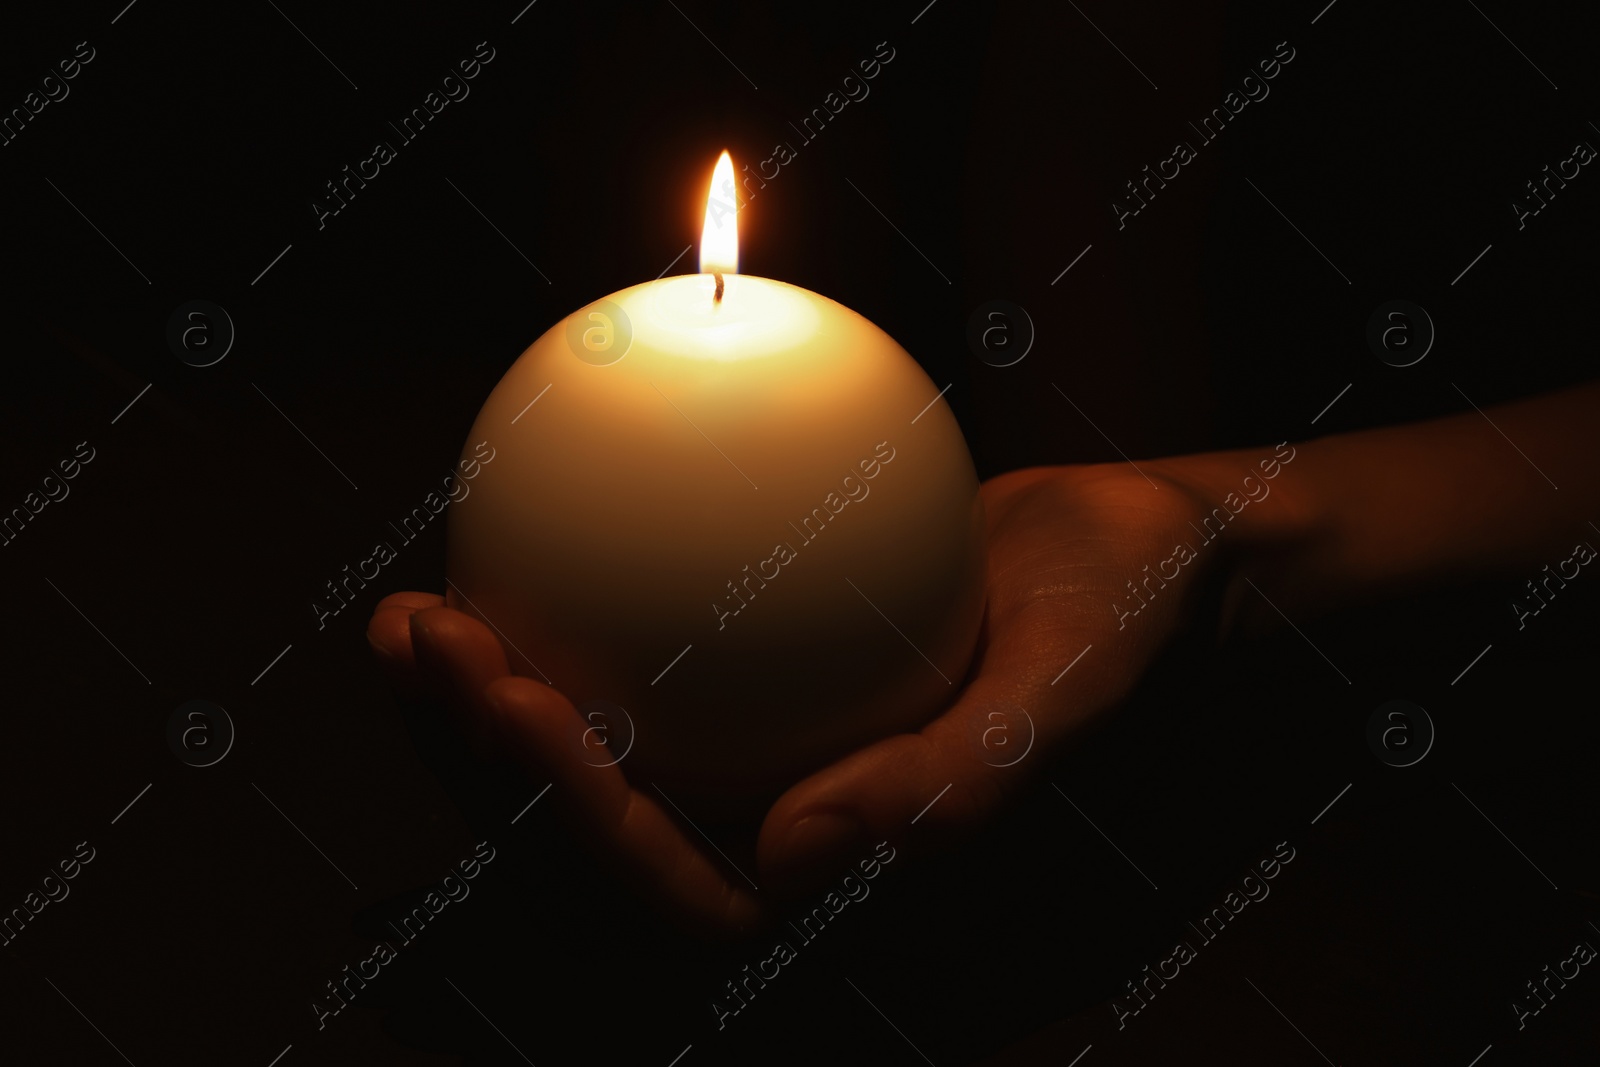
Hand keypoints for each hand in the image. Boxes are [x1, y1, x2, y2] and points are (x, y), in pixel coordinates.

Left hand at [368, 460, 1252, 936]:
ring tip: (406, 615)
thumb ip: (957, 783)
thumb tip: (792, 853)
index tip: (502, 684)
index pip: (676, 893)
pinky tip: (500, 540)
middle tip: (413, 636)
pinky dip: (555, 628)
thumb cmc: (1126, 621)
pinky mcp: (746, 706)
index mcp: (845, 893)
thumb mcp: (1069, 683)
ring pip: (590, 773)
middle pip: (594, 850)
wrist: (1138, 559)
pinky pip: (631, 681)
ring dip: (478, 714)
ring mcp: (757, 777)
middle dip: (477, 770)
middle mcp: (782, 848)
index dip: (565, 817)